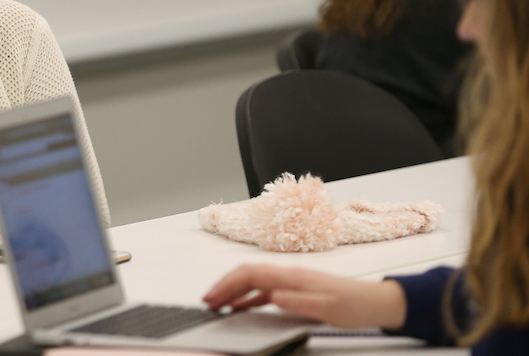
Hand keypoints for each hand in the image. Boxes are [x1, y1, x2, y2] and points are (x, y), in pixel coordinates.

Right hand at [203, 264, 406, 329]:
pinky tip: (240, 306)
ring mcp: (290, 280)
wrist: (376, 302)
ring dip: (232, 290)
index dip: (228, 284)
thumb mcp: (328, 308)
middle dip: (223, 285)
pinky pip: (262, 289)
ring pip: (252, 280)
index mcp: (292, 276)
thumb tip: (272, 295)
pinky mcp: (294, 289)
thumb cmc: (355, 305)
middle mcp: (288, 274)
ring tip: (217, 304)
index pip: (250, 275)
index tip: (213, 298)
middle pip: (246, 274)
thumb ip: (299, 301)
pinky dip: (246, 296)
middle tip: (207, 301)